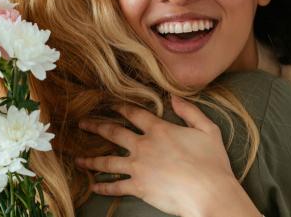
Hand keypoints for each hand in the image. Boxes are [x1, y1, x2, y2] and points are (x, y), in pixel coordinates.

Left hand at [74, 95, 260, 216]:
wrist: (209, 193)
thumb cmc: (212, 163)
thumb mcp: (208, 129)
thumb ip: (190, 111)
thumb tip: (174, 96)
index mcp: (160, 130)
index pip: (134, 114)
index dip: (120, 107)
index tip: (109, 105)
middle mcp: (144, 146)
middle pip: (113, 133)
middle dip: (95, 127)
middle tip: (82, 124)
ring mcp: (138, 167)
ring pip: (107, 162)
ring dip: (90, 160)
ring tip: (77, 159)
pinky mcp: (138, 187)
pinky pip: (115, 186)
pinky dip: (103, 187)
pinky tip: (94, 187)